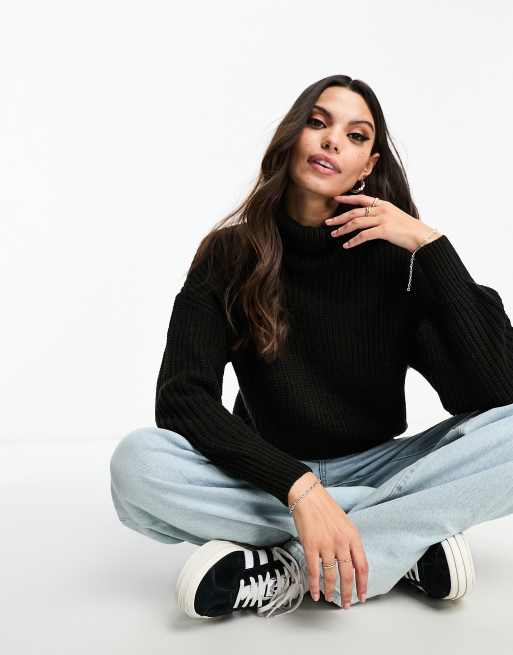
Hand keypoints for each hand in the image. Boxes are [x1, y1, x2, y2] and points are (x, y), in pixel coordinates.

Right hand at [288, 473, 367, 607]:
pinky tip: (316, 593)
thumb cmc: (326, 509)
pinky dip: (315, 585)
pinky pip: (314, 570)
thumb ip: (350, 543)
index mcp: (353, 536)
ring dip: (331, 590)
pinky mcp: (310, 546)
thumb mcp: (346, 524)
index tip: (362, 596)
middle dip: (348, 592)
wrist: (308, 496)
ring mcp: (326, 545)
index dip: (363, 584)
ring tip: (330, 598)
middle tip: (347, 603)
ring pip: (331, 575)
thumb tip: (352, 563)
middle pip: (348, 574)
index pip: (362, 565)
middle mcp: (342, 542)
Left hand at [325, 193, 441, 252]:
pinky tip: (347, 245)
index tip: (335, 198)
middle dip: (339, 217)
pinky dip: (353, 241)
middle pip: (355, 211)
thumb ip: (381, 215)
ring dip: (343, 229)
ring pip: (357, 222)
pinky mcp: (384, 230)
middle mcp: (381, 209)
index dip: (347, 198)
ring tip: (334, 235)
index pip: (361, 198)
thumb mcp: (394, 216)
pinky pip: (364, 235)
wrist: (421, 235)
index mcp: (383, 204)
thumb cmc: (408, 229)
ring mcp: (383, 219)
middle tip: (328, 222)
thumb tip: (367, 219)